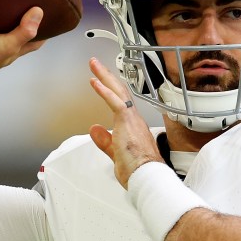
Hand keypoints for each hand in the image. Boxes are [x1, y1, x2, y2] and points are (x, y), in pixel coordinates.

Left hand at [88, 57, 162, 187]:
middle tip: (95, 64)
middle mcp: (134, 120)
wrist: (147, 176)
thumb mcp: (115, 152)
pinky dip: (104, 91)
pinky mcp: (127, 122)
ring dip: (104, 77)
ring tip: (93, 65)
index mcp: (133, 126)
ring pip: (118, 92)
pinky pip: (115, 102)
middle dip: (107, 77)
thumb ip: (104, 140)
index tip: (101, 81)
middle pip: (119, 92)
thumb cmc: (138, 170)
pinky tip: (95, 82)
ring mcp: (132, 120)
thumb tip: (94, 129)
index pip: (120, 103)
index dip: (110, 91)